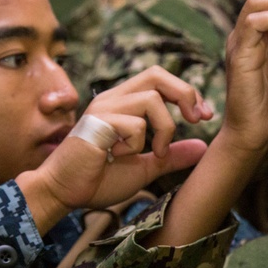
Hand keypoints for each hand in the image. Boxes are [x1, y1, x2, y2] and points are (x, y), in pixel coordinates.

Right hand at [21, 67, 211, 213]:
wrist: (63, 193)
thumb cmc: (98, 179)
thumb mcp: (145, 167)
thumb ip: (172, 156)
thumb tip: (204, 148)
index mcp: (124, 104)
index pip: (161, 80)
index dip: (188, 94)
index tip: (204, 116)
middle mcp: (113, 99)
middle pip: (157, 74)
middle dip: (185, 94)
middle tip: (197, 119)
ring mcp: (104, 108)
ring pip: (152, 99)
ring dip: (164, 129)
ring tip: (154, 152)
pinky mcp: (97, 123)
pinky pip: (134, 124)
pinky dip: (136, 144)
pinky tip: (119, 157)